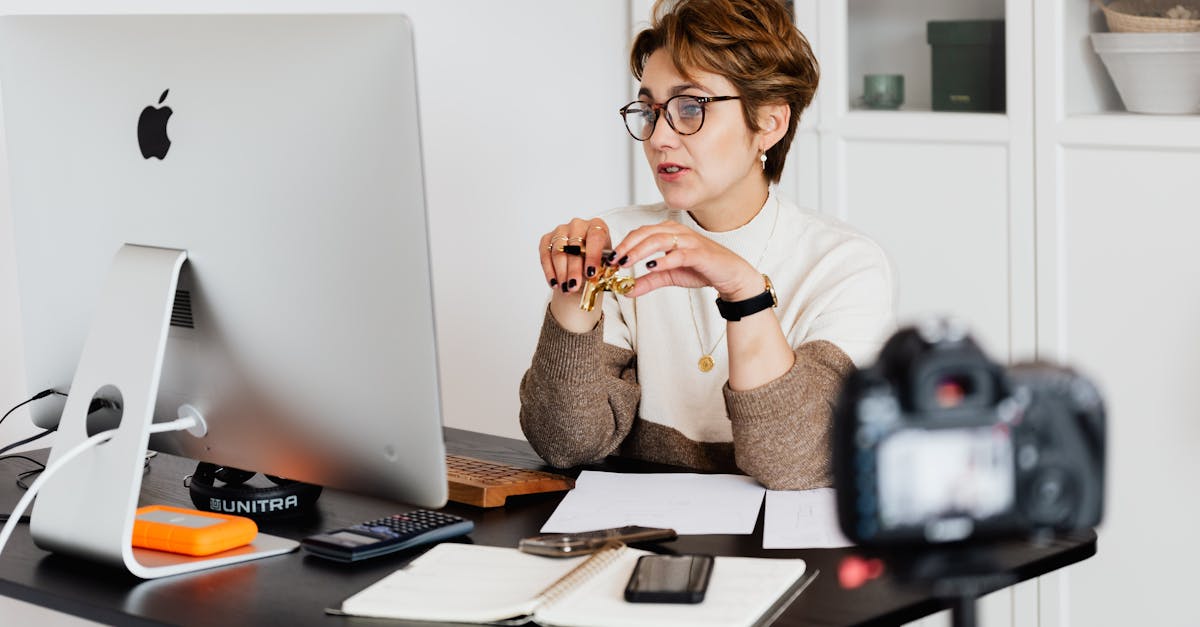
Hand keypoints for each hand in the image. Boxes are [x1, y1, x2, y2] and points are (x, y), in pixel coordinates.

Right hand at [539, 218, 611, 331]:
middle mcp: (578, 224)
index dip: (593, 256)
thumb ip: (602, 269)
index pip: (595, 237)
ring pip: (559, 251)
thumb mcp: (604, 266)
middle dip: (574, 269)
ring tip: (565, 288)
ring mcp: (561, 230)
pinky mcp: (547, 239)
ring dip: (561, 273)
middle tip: (574, 286)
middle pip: (574, 246)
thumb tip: (595, 276)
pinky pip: (545, 255)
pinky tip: (555, 284)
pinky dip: (549, 271)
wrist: (582, 266)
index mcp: (597, 226)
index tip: (591, 273)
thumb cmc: (596, 264)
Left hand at [610, 221, 762, 300]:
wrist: (730, 275)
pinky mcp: (700, 253)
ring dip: (639, 251)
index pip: (640, 232)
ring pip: (658, 239)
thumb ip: (648, 281)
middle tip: (613, 261)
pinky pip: (678, 254)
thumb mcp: (669, 276)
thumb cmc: (701, 269)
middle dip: (626, 246)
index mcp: (668, 232)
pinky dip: (663, 260)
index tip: (610, 259)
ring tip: (626, 263)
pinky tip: (651, 267)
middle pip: (645, 233)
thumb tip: (626, 290)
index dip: (623, 244)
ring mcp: (689, 241)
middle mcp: (677, 231)